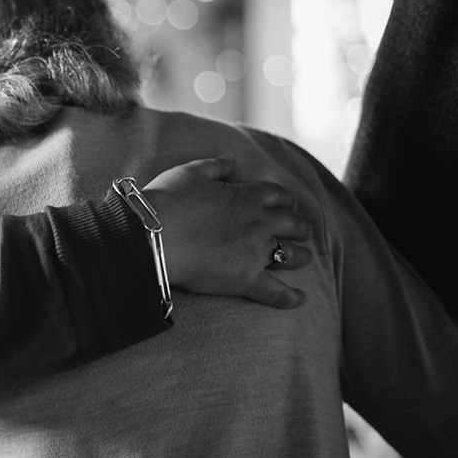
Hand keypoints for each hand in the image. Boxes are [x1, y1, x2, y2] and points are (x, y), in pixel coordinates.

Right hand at [143, 153, 311, 308]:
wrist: (154, 235)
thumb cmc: (168, 201)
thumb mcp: (191, 172)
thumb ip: (215, 164)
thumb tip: (232, 158)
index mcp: (247, 196)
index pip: (277, 195)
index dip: (284, 201)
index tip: (284, 205)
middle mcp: (258, 222)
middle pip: (292, 223)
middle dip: (299, 227)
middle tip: (300, 231)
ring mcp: (255, 252)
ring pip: (290, 254)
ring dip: (301, 255)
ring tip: (303, 258)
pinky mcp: (246, 279)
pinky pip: (275, 291)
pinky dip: (290, 297)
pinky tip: (301, 299)